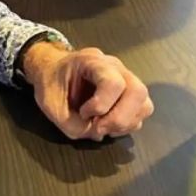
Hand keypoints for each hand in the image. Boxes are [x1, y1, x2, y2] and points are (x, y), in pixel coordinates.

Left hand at [24, 45, 153, 140]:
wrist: (52, 70)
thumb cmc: (51, 82)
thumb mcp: (51, 106)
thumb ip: (74, 125)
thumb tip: (98, 134)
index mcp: (92, 61)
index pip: (113, 82)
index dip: (101, 106)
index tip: (83, 113)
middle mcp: (115, 66)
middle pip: (137, 92)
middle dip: (120, 118)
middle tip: (98, 128)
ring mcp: (126, 77)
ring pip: (145, 103)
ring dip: (126, 122)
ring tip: (103, 126)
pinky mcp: (129, 92)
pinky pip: (142, 110)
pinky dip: (128, 123)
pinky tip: (109, 124)